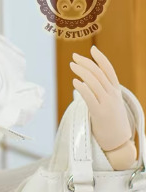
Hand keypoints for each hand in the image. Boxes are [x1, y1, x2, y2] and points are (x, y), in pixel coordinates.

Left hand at [69, 45, 134, 160]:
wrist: (118, 142)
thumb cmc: (111, 123)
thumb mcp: (111, 104)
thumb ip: (103, 92)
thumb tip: (87, 81)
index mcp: (116, 91)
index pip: (109, 70)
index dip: (101, 59)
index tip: (92, 49)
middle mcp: (112, 95)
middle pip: (99, 73)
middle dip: (86, 63)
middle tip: (75, 57)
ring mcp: (107, 104)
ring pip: (94, 82)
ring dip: (82, 72)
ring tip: (72, 66)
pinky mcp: (99, 114)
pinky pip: (90, 97)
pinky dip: (82, 88)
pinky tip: (75, 82)